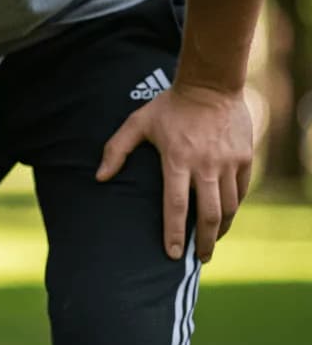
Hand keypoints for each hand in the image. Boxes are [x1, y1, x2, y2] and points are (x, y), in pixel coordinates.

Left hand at [96, 83, 252, 262]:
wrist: (210, 85)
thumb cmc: (169, 106)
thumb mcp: (137, 123)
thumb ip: (116, 150)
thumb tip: (99, 178)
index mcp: (177, 160)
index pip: (176, 206)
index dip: (174, 234)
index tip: (173, 255)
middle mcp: (206, 165)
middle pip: (209, 215)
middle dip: (205, 242)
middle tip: (201, 259)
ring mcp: (229, 162)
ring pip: (229, 206)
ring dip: (221, 228)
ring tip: (212, 242)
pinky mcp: (244, 157)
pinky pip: (241, 190)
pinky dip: (234, 207)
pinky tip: (226, 216)